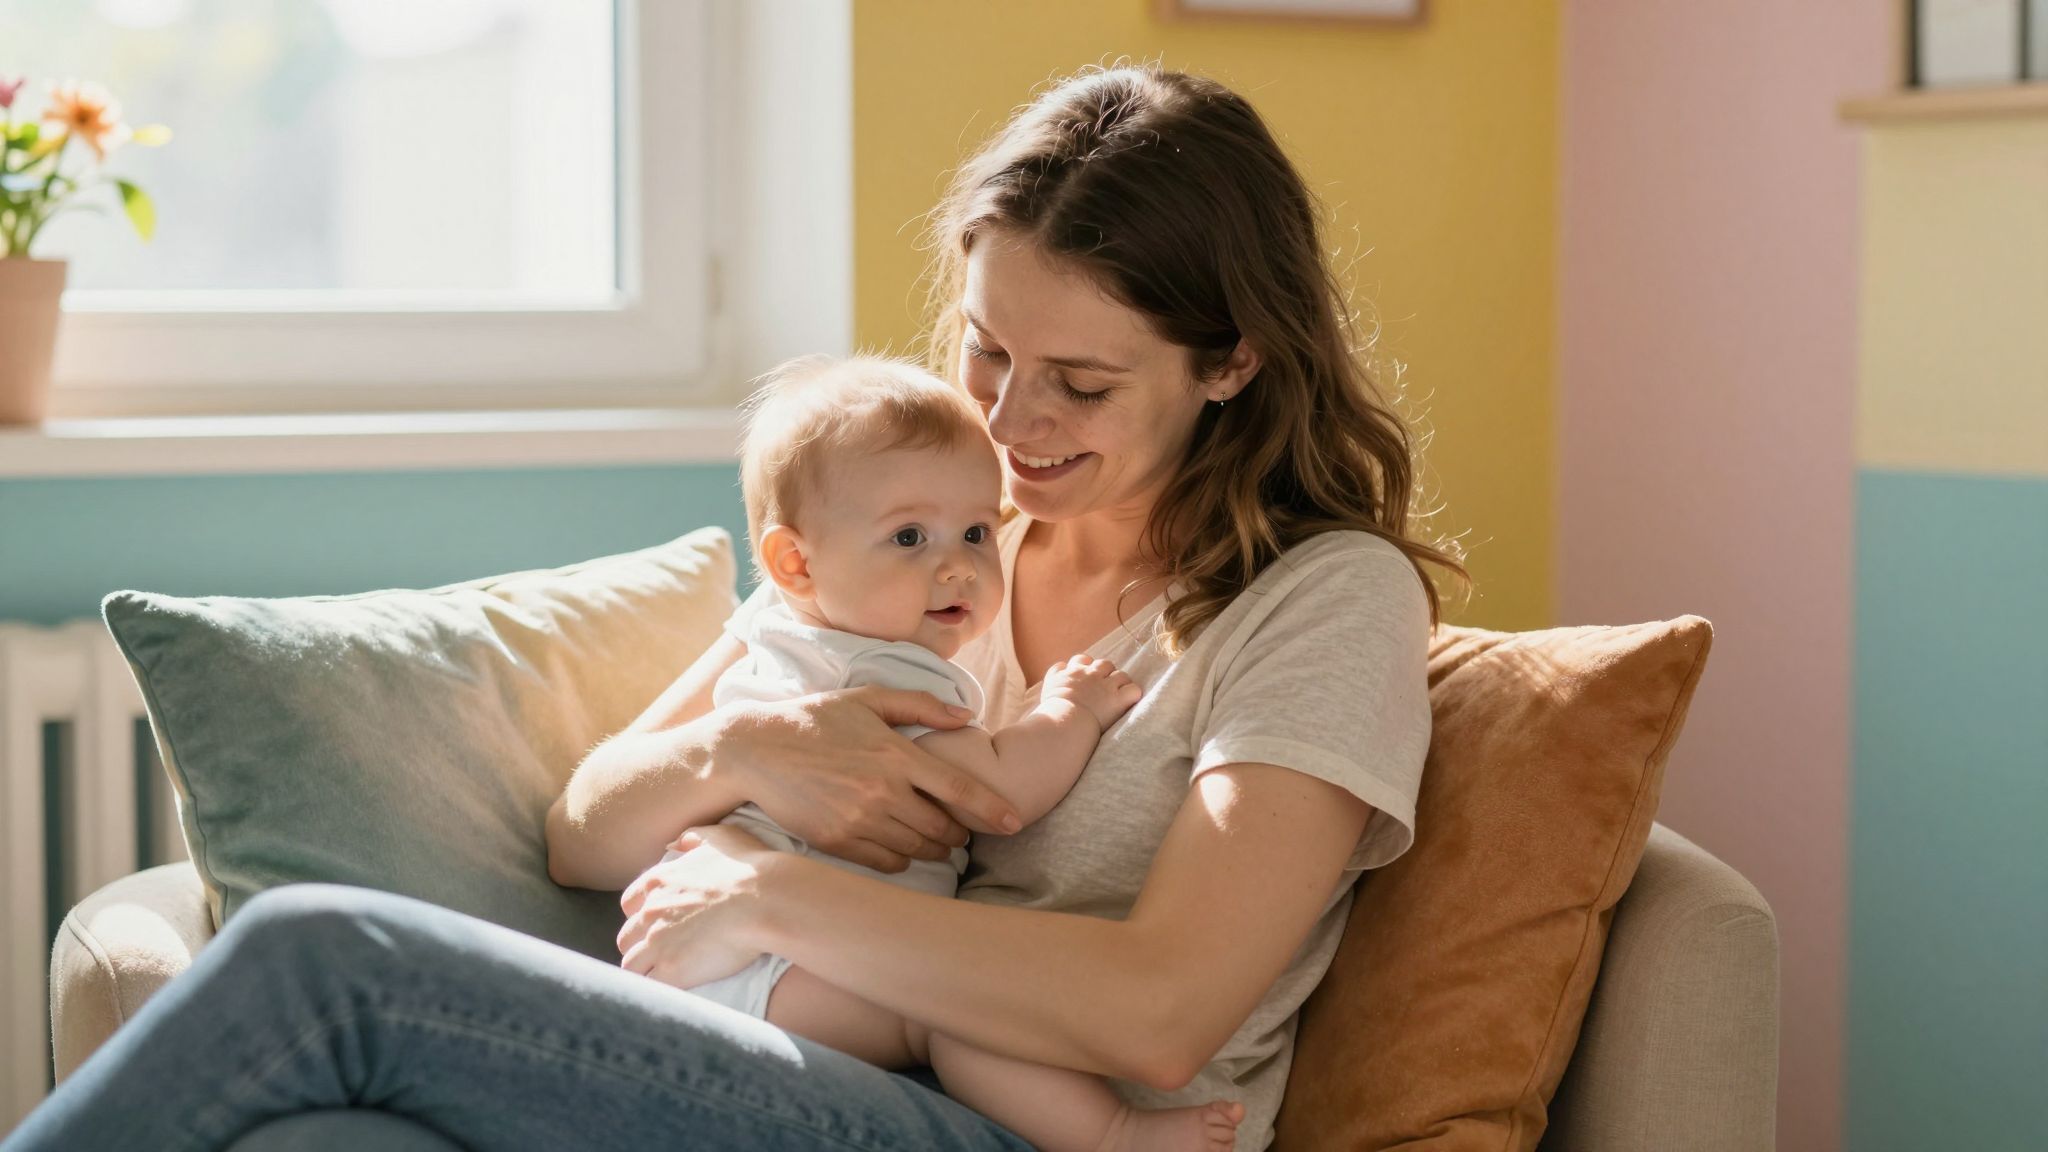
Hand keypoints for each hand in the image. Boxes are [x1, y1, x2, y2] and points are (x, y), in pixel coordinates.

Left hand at [618, 825, 774, 988]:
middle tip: (663, 951)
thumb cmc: (748, 868)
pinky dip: (659, 987)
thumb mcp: (720, 838)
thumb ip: (694, 838)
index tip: (658, 922)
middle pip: (626, 938)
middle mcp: (650, 912)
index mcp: (657, 881)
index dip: (642, 915)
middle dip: (640, 945)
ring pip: (631, 965)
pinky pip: (650, 986)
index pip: (629, 905)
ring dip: (646, 969)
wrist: (766, 900)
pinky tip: (675, 986)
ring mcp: (658, 943)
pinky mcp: (672, 970)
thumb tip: (679, 842)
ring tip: (667, 974)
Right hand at [724, 686, 1022, 873]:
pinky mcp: (838, 843)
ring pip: (918, 849)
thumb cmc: (813, 720)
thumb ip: (920, 705)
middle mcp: (883, 791)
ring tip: (936, 840)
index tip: (1014, 822)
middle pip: (943, 827)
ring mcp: (860, 821)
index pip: (959, 789)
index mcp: (896, 754)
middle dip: (960, 832)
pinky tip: (901, 847)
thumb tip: (967, 716)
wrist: (755, 752)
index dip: (992, 809)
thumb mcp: (866, 699)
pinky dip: (902, 859)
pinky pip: (887, 863)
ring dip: (934, 848)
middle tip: (961, 830)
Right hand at [1041, 655, 1142, 732]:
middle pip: (1102, 664)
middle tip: (1104, 687)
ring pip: (1121, 674)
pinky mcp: (1118, 699)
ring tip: (1118, 694)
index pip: (1079, 661)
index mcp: (1068, 674)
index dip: (1084, 667)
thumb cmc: (1049, 716)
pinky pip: (1133, 690)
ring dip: (1120, 682)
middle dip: (1105, 673)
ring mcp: (1104, 686)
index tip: (1084, 676)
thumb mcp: (1043, 695)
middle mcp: (1088, 675)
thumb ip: (1051, 683)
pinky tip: (1129, 702)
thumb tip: (1052, 679)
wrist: (1063, 722)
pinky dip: (1133, 695)